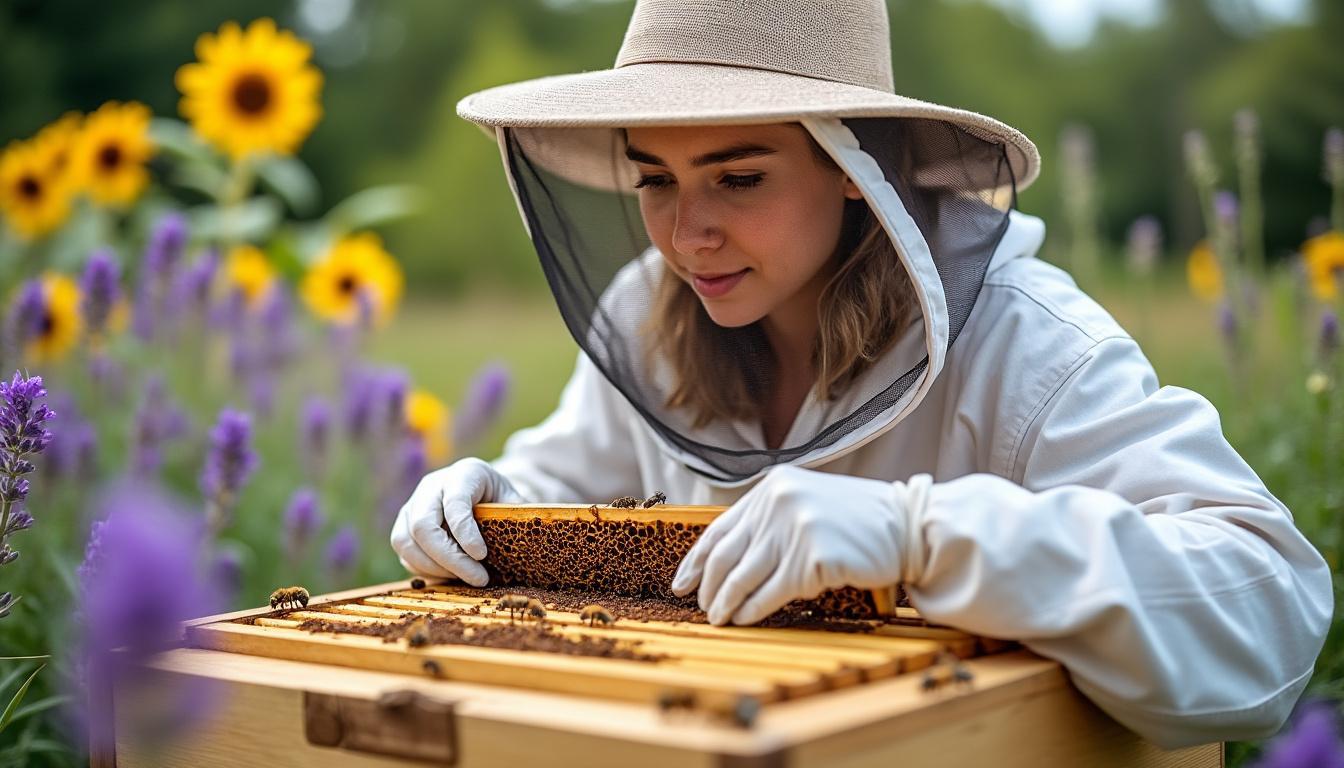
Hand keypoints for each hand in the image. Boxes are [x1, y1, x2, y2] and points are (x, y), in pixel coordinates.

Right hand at [390, 457, 525, 585]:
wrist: (478, 490)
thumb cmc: (497, 496)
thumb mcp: (512, 499)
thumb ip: (516, 516)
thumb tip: (527, 543)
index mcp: (462, 474)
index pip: (454, 503)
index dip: (465, 532)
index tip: (482, 555)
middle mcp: (431, 487)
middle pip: (422, 525)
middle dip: (449, 558)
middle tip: (478, 577)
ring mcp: (412, 505)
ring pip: (406, 541)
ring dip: (435, 568)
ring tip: (466, 577)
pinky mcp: (404, 526)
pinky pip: (404, 553)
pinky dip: (426, 570)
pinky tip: (451, 575)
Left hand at [671, 465, 930, 624]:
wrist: (908, 525)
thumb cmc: (859, 520)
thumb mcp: (808, 502)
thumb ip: (770, 519)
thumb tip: (729, 557)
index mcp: (772, 486)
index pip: (720, 527)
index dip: (697, 559)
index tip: (683, 580)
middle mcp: (779, 502)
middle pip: (727, 554)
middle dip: (709, 585)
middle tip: (702, 606)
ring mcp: (796, 529)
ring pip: (743, 576)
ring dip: (725, 601)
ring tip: (719, 617)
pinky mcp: (813, 558)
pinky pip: (770, 592)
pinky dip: (752, 609)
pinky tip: (743, 619)